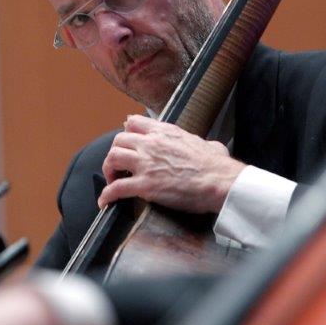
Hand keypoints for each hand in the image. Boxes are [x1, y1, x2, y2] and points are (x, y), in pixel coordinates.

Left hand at [98, 115, 244, 212]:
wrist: (220, 182)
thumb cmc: (217, 166)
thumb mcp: (208, 144)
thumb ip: (201, 143)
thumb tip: (213, 148)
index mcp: (165, 132)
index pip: (134, 122)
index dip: (127, 133)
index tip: (127, 143)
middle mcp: (151, 144)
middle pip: (118, 140)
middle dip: (115, 153)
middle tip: (119, 166)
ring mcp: (146, 164)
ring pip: (112, 159)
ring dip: (108, 171)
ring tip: (112, 181)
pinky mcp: (145, 185)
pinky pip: (116, 188)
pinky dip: (106, 195)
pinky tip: (105, 202)